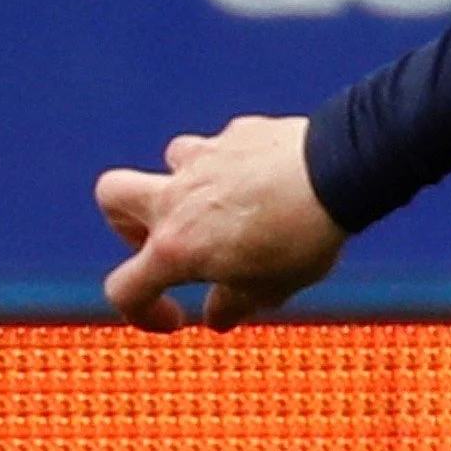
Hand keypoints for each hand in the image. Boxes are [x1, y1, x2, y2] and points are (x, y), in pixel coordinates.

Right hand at [96, 116, 347, 332]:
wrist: (340, 172)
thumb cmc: (304, 235)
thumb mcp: (271, 288)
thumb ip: (234, 304)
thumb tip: (217, 316)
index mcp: (176, 247)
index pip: (125, 288)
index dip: (141, 312)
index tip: (175, 317)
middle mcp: (175, 198)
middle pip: (111, 196)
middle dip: (128, 221)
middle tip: (170, 240)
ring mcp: (203, 159)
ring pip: (170, 164)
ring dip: (188, 186)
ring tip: (230, 208)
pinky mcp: (237, 133)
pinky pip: (222, 148)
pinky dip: (235, 166)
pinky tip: (270, 180)